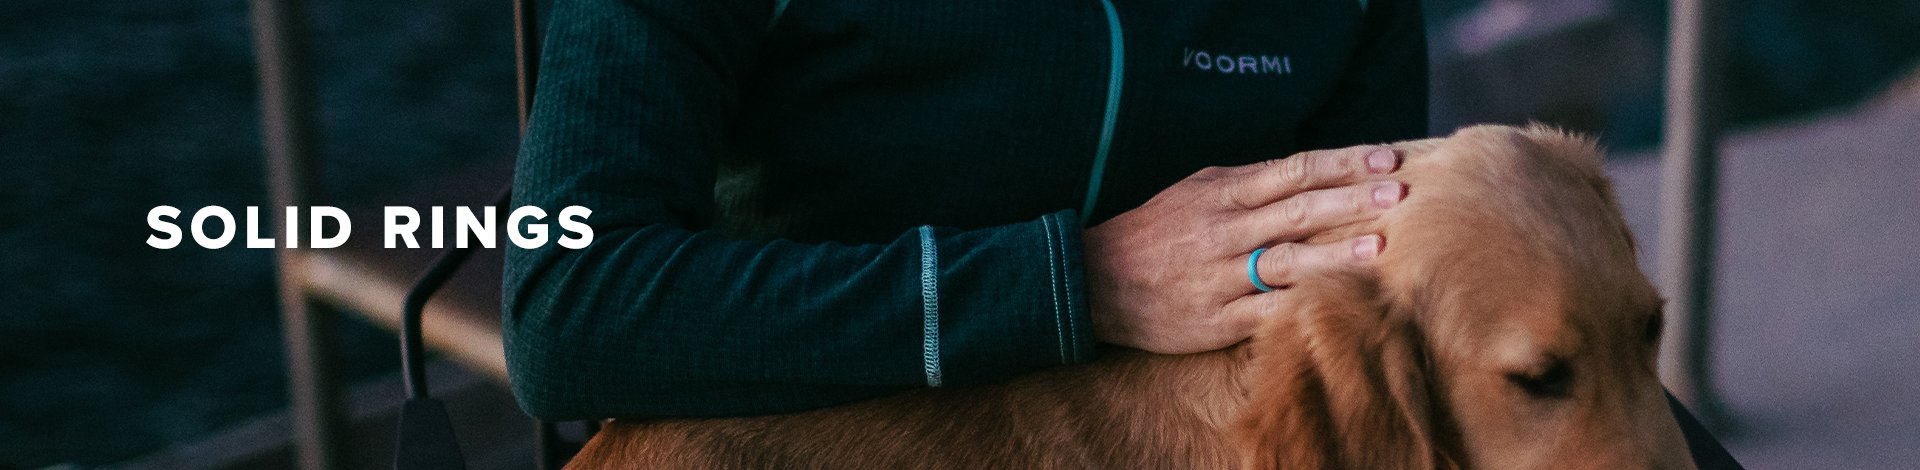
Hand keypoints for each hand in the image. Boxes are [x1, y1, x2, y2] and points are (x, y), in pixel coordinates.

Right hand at [1082, 145, 1403, 353]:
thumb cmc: (1155, 233)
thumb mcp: (1195, 192)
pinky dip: (1303, 304)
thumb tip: (1309, 174)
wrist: (1094, 281)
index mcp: (1222, 193)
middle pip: (1297, 209)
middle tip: (1398, 193)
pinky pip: (1267, 310)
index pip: (1292, 170)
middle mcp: (1224, 230)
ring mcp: (1221, 276)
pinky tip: (1338, 301)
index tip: (1384, 157)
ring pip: (1286, 259)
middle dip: (1350, 200)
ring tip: (1379, 246)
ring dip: (1335, 251)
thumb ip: (1248, 184)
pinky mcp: (1217, 319)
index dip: (1341, 163)